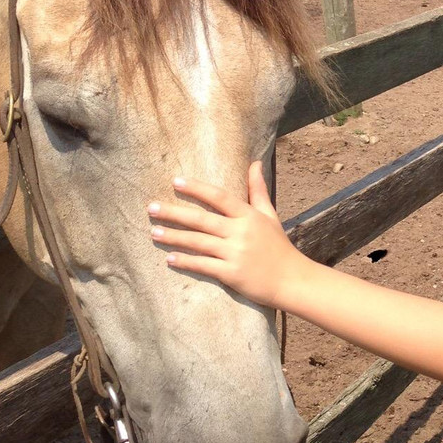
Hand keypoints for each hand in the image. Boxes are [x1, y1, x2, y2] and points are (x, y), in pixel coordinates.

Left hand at [148, 161, 304, 308]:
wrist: (292, 280)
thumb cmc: (278, 246)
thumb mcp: (270, 215)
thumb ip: (258, 190)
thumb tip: (255, 163)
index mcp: (249, 216)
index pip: (219, 197)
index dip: (197, 189)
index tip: (175, 182)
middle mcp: (241, 232)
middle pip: (202, 219)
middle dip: (174, 213)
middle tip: (151, 207)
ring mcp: (236, 253)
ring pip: (198, 242)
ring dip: (174, 237)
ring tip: (154, 232)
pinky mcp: (232, 274)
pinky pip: (203, 265)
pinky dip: (186, 262)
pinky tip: (170, 258)